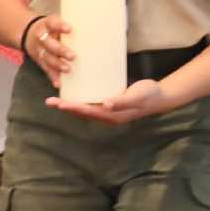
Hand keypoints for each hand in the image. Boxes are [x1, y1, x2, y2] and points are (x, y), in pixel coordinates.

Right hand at [23, 16, 74, 86]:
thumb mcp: (56, 22)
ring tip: (67, 69)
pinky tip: (59, 83)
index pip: (52, 23)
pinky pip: (46, 69)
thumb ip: (70, 25)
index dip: (60, 26)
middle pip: (49, 43)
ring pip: (47, 58)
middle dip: (60, 50)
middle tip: (73, 56)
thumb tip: (94, 29)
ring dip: (57, 64)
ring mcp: (39, 50)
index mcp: (46, 25)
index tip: (70, 29)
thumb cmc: (51, 28)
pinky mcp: (40, 61)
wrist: (29, 34)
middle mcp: (41, 38)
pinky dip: (53, 77)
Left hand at [46, 78, 171, 124]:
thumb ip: (121, 101)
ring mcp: (109, 112)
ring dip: (71, 105)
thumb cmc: (148, 94)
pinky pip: (91, 104)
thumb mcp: (136, 96)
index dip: (72, 107)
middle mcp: (107, 116)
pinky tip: (75, 94)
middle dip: (66, 107)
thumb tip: (104, 105)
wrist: (160, 96)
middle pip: (82, 113)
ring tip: (57, 100)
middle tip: (50, 101)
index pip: (87, 112)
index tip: (59, 103)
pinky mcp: (110, 106)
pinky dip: (81, 101)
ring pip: (85, 110)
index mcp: (111, 116)